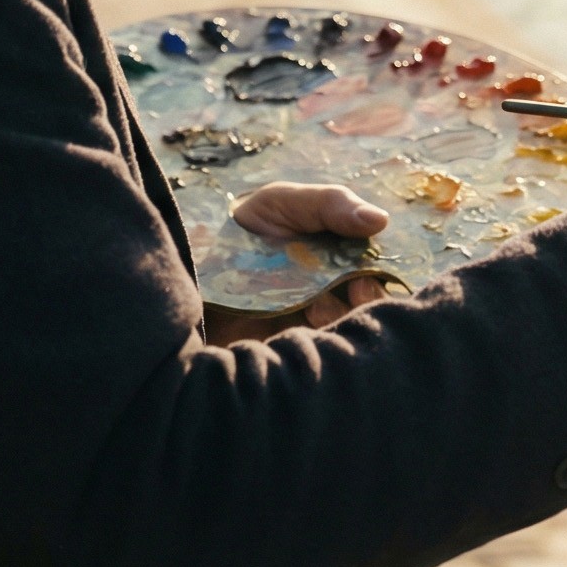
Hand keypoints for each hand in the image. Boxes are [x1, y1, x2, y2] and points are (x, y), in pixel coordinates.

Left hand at [204, 183, 394, 343]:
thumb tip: (380, 220)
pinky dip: (313, 349)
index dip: (376, 283)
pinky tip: (297, 330)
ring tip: (314, 309)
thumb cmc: (242, 229)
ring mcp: (306, 331)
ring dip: (337, 325)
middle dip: (364, 308)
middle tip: (351, 297)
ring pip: (343, 341)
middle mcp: (328, 301)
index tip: (364, 282)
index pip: (375, 281)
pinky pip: (312, 364)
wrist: (186, 263)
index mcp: (337, 265)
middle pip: (367, 316)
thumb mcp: (285, 202)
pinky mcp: (282, 358)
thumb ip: (331, 204)